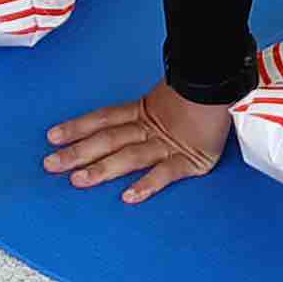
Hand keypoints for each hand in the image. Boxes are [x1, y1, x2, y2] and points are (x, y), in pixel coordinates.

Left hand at [44, 83, 232, 203]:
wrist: (231, 84)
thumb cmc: (204, 91)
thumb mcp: (172, 94)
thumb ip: (153, 105)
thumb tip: (128, 109)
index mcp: (145, 111)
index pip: (103, 119)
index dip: (78, 127)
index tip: (52, 137)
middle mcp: (150, 128)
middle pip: (107, 139)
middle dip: (77, 152)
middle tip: (51, 164)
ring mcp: (169, 144)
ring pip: (128, 156)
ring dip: (102, 169)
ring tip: (79, 180)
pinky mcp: (190, 159)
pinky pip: (165, 174)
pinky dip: (147, 184)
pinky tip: (129, 196)